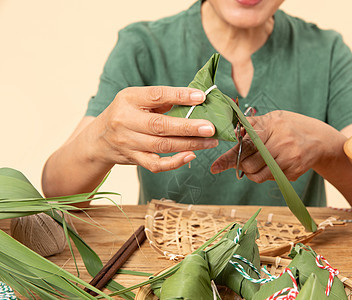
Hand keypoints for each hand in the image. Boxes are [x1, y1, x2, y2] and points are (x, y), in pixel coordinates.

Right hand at [90, 86, 218, 172]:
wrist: (99, 140)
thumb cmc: (126, 114)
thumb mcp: (136, 99)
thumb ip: (162, 100)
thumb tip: (196, 99)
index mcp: (128, 99)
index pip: (156, 95)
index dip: (179, 96)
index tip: (201, 97)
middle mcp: (125, 120)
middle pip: (160, 126)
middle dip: (188, 127)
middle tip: (211, 128)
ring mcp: (128, 142)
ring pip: (162, 146)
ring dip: (189, 144)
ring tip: (210, 141)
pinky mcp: (133, 159)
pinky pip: (156, 165)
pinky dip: (175, 162)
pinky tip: (191, 156)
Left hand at [210, 110, 345, 182]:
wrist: (320, 140)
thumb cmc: (291, 126)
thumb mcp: (273, 118)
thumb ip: (251, 124)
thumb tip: (229, 128)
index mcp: (272, 127)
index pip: (245, 145)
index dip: (228, 158)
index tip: (215, 167)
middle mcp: (281, 144)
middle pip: (249, 165)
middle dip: (242, 165)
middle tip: (244, 160)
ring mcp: (289, 160)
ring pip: (259, 175)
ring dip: (252, 172)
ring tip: (258, 162)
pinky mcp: (294, 172)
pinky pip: (271, 179)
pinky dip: (267, 174)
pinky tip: (274, 163)